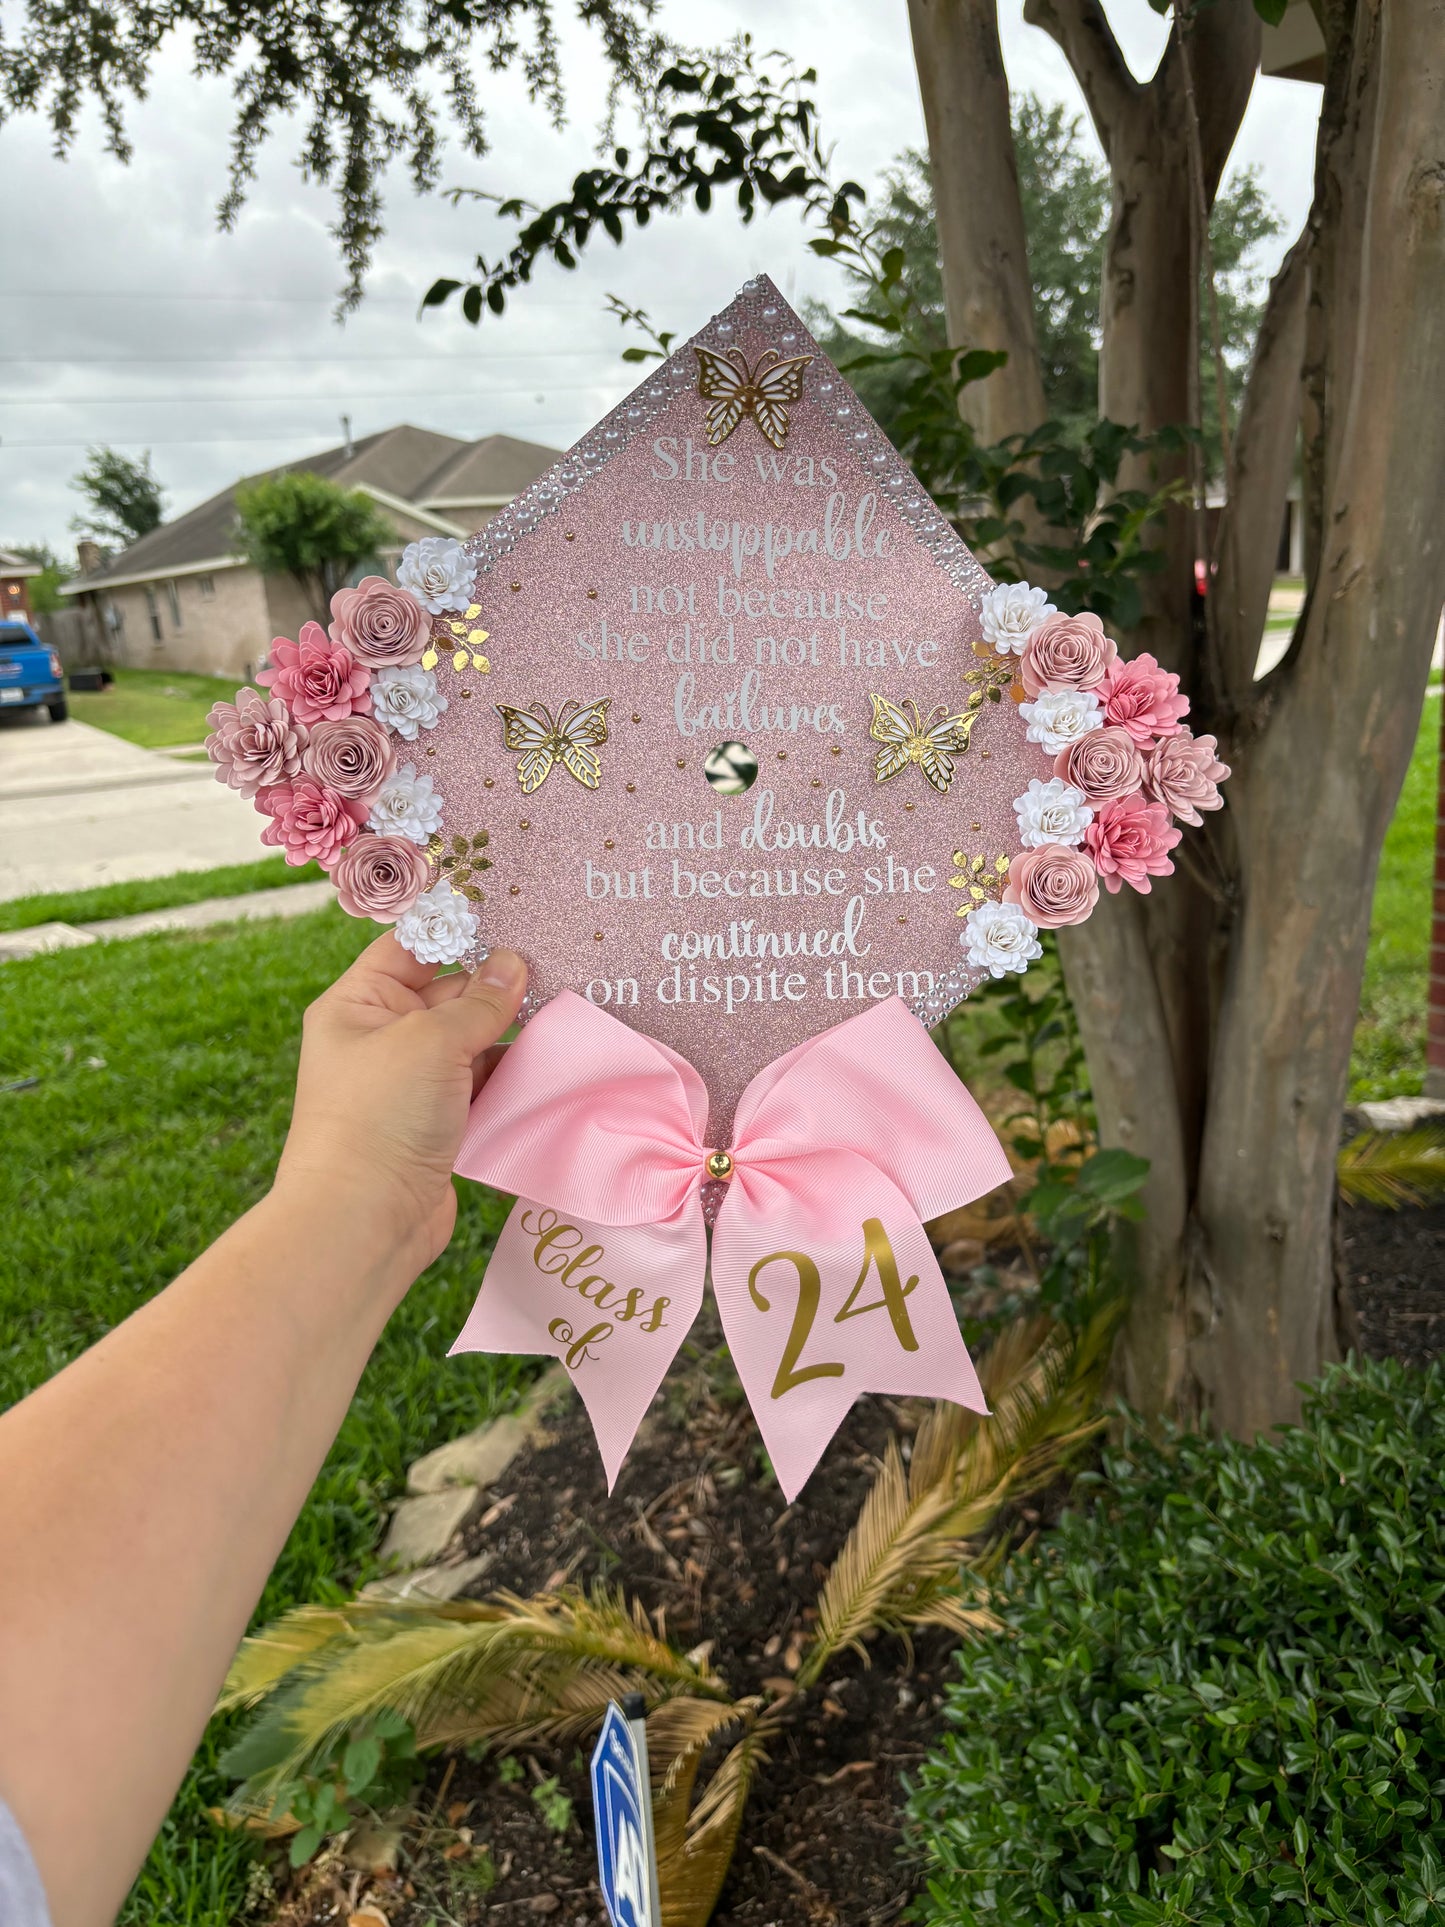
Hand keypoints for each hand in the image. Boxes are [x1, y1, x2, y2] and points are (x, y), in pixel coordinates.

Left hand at [274, 934, 527, 1280]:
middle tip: (557, 964)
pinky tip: (549, 1060)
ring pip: (469, 1040)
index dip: (455, 929)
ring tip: (563, 1009)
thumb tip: (515, 964)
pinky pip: (480, 1083)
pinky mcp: (438, 1122)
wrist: (363, 1221)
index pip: (409, 947)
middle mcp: (380, 1038)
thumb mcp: (432, 1042)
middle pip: (447, 992)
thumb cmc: (381, 1117)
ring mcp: (410, 1083)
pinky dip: (510, 1073)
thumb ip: (480, 1001)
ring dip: (509, 1030)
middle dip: (496, 983)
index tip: (511, 914)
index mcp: (357, 1004)